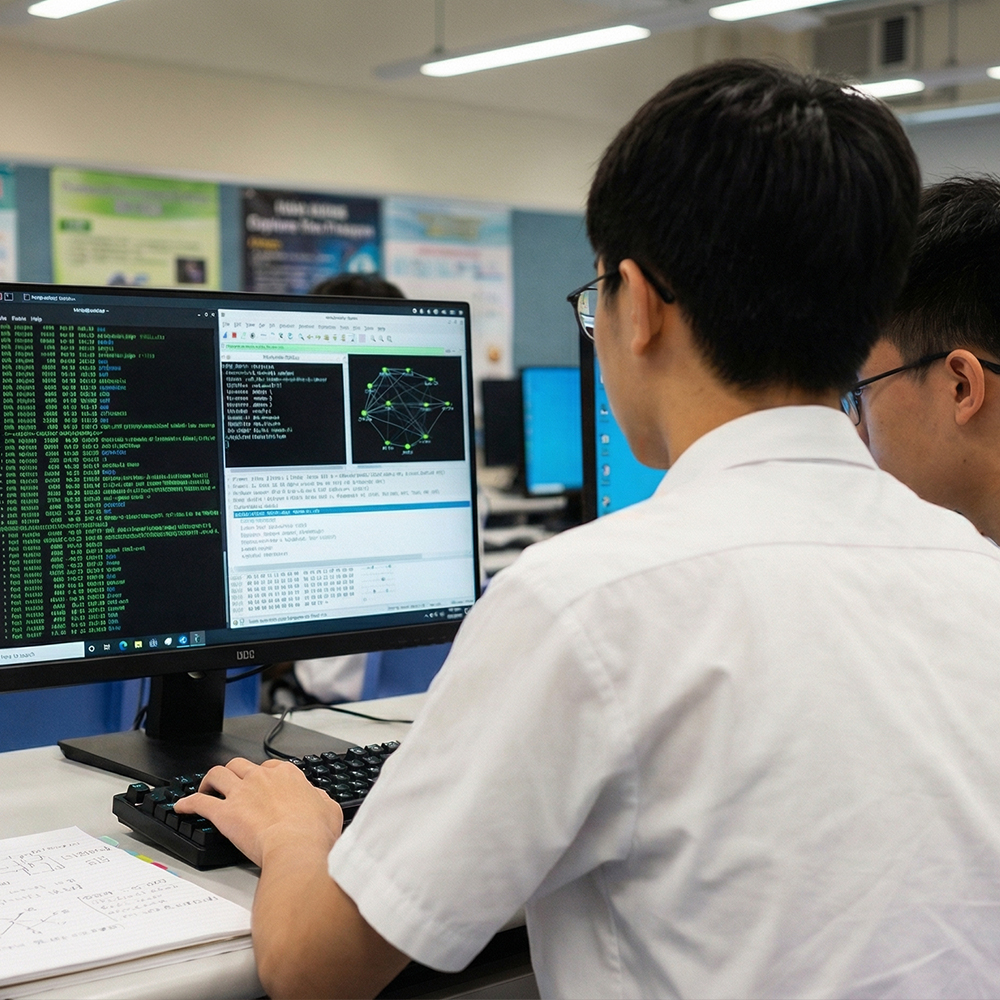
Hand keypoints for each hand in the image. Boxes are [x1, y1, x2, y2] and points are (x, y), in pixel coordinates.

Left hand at [175, 757, 343, 866]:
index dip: (263, 775)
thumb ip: (320, 800)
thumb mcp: (329, 809)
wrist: (295, 846)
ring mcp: (241, 793)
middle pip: (240, 765)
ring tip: (205, 788)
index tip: (261, 784)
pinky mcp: (224, 813)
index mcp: (287, 775)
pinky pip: (199, 802)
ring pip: (217, 775)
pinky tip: (182, 807)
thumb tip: (318, 799)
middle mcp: (261, 778)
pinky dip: (188, 803)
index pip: (269, 766)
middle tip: (231, 783)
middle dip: (233, 772)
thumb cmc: (313, 832)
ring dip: (209, 780)